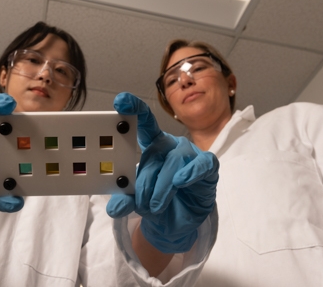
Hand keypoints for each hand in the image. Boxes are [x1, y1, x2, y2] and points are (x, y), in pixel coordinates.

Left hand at [106, 92, 217, 252]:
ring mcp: (190, 154)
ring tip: (155, 206)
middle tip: (140, 203)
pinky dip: (191, 172)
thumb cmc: (158, 202)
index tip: (120, 101)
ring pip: (174, 161)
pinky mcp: (208, 167)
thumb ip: (125, 200)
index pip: (144, 123)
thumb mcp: (137, 201)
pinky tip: (181, 181)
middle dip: (145, 180)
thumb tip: (114, 208)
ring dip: (162, 186)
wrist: (179, 222)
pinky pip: (202, 164)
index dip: (134, 108)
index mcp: (152, 145)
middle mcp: (171, 145)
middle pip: (155, 152)